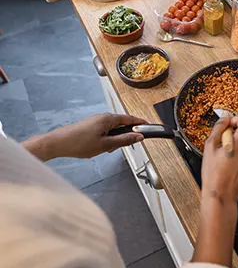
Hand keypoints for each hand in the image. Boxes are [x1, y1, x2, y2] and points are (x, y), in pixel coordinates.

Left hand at [22, 113, 146, 160]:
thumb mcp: (106, 145)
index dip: (140, 123)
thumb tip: (138, 137)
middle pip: (122, 124)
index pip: (130, 119)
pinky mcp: (91, 126)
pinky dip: (107, 138)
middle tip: (123, 146)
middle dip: (125, 135)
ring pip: (113, 129)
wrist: (58, 143)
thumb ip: (124, 140)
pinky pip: (105, 130)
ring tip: (105, 149)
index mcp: (108, 119)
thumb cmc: (78, 143)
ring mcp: (96, 121)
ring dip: (114, 139)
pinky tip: (99, 147)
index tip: (149, 126)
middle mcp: (103, 117)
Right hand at [201, 114, 237, 203]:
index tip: (225, 127)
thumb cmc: (214, 172)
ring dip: (236, 143)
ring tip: (224, 155)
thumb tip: (224, 117)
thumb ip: (219, 127)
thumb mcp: (210, 145)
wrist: (222, 194)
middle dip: (233, 132)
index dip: (233, 120)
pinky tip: (229, 162)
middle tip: (220, 143)